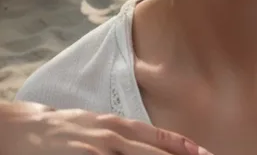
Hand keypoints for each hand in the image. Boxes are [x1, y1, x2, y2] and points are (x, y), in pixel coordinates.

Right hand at [0, 101, 211, 154]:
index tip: (204, 153)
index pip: (157, 137)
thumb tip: (152, 147)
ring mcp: (98, 151)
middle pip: (152, 153)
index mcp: (118, 126)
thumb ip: (125, 137)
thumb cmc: (69, 129)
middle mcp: (112, 137)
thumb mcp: (100, 127)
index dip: (182, 145)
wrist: (30, 129)